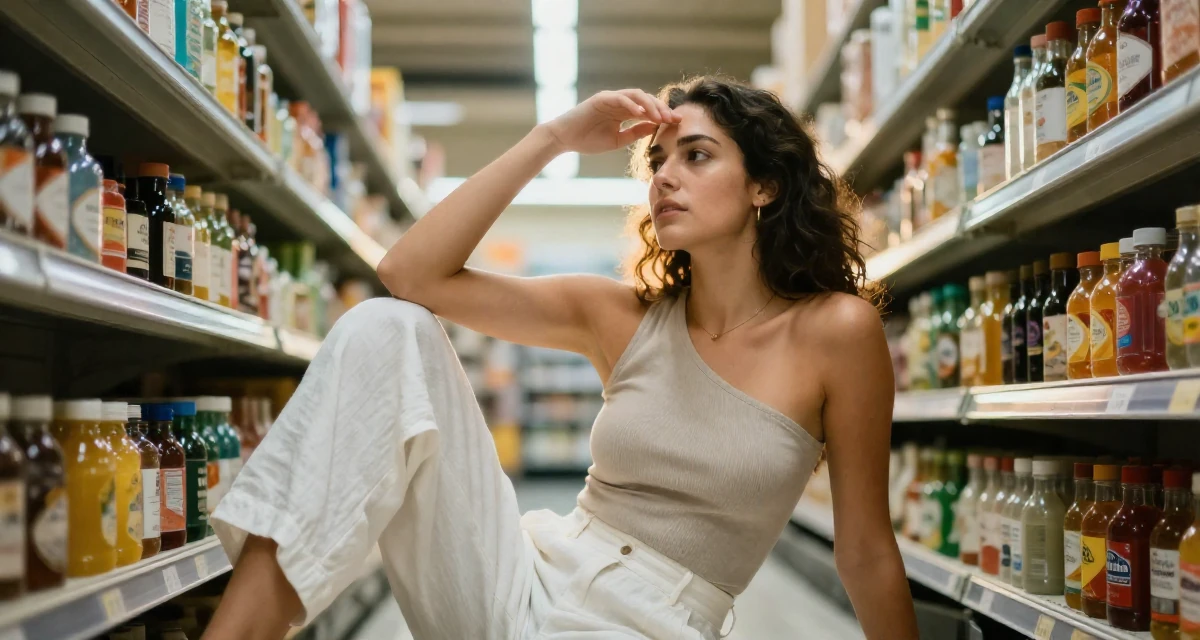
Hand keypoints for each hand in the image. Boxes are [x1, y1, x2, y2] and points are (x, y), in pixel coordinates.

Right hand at [542, 89, 679, 154]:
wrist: (564, 139)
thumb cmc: (587, 140)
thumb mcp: (618, 140)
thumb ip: (635, 133)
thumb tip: (654, 127)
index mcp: (624, 112)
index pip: (648, 110)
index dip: (663, 115)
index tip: (677, 123)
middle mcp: (620, 102)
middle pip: (647, 100)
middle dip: (662, 109)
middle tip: (674, 119)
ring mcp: (611, 98)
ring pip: (637, 96)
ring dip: (651, 105)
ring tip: (661, 117)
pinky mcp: (601, 98)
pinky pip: (621, 99)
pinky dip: (632, 105)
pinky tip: (642, 114)